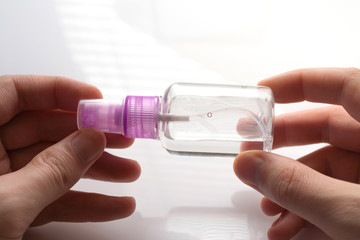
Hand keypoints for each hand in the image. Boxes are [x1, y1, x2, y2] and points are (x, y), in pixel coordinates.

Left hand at [0, 75, 140, 239]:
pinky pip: (52, 199)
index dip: (60, 91)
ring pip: (54, 167)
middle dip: (89, 138)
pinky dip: (84, 203)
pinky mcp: (11, 210)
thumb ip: (51, 170)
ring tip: (129, 174)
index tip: (98, 101)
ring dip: (95, 172)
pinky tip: (113, 205)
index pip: (15, 93)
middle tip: (124, 140)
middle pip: (45, 131)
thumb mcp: (4, 204)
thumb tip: (91, 140)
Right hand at [233, 68, 359, 239]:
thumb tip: (249, 165)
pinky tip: (290, 227)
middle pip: (327, 128)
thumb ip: (299, 186)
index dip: (297, 84)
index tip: (260, 93)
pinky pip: (341, 195)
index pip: (341, 85)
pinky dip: (313, 210)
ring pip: (330, 169)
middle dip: (282, 145)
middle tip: (250, 153)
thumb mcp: (353, 209)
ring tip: (269, 209)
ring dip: (292, 190)